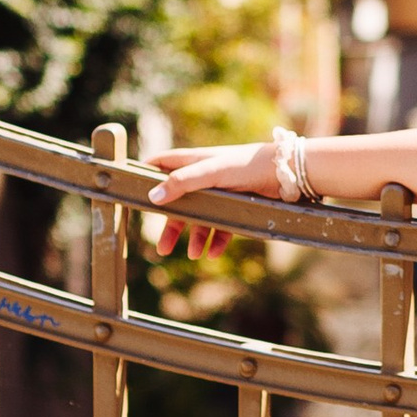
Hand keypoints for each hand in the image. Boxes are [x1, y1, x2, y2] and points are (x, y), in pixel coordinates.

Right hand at [144, 138, 274, 255]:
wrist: (286, 173)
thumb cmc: (246, 164)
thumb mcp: (210, 172)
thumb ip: (181, 183)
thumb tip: (153, 197)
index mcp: (194, 162)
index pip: (161, 164)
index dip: (145, 175)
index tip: (129, 190)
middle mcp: (205, 177)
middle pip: (179, 202)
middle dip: (171, 225)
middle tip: (162, 249)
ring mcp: (221, 193)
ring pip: (201, 218)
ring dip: (195, 237)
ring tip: (194, 254)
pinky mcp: (238, 206)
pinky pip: (222, 227)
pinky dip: (217, 241)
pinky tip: (214, 253)